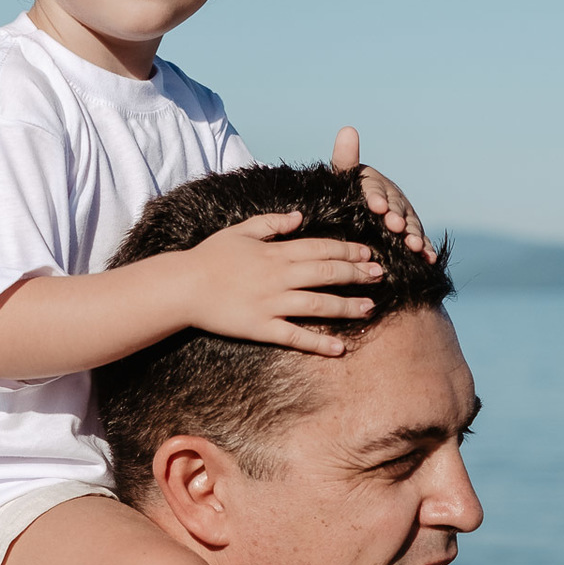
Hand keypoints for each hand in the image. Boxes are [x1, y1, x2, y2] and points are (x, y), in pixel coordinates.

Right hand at [181, 212, 383, 357]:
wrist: (183, 287)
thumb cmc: (209, 257)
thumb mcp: (240, 230)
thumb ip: (272, 222)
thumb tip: (300, 216)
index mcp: (275, 251)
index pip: (321, 248)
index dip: (347, 250)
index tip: (368, 253)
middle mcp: (279, 276)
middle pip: (327, 273)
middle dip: (357, 274)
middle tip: (380, 276)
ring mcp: (271, 303)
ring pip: (318, 304)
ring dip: (347, 306)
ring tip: (370, 308)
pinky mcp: (261, 327)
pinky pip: (295, 336)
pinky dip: (318, 343)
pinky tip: (339, 348)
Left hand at [331, 126, 436, 262]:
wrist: (353, 224)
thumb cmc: (345, 197)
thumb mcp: (342, 180)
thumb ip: (345, 160)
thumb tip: (347, 129)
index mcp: (376, 186)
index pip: (376, 189)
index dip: (376, 196)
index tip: (374, 205)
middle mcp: (394, 200)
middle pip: (396, 208)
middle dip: (395, 217)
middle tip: (393, 226)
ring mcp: (405, 219)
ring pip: (411, 226)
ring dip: (413, 235)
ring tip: (413, 246)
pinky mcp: (411, 236)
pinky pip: (421, 242)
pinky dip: (426, 250)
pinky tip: (428, 258)